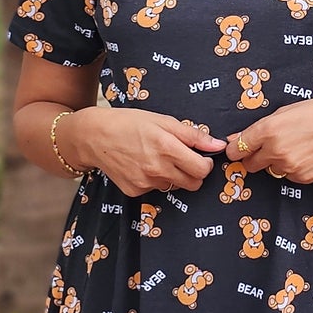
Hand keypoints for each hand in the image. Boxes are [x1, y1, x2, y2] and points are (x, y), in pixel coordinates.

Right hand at [70, 106, 225, 194]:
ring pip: (174, 186)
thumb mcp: (163, 121)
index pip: (202, 169)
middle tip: (183, 159)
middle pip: (193, 184)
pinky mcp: (134, 191)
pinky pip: (155, 189)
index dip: (206, 164)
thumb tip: (218, 145)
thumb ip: (194, 135)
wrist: (93, 136)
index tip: (201, 157)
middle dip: (194, 173)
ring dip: (173, 176)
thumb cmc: (129, 123)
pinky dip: (154, 180)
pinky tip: (142, 165)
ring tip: (157, 158)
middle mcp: (157, 168)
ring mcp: (145, 182)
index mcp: (167, 147)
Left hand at [225, 97, 312, 183]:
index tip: (238, 148)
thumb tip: (234, 139)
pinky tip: (307, 154)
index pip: (236, 149)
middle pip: (249, 164)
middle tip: (269, 147)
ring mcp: (289, 167)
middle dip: (254, 157)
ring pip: (270, 170)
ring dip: (276, 162)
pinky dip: (293, 168)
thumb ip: (258, 128)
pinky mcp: (302, 178)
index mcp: (268, 130)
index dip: (235, 149)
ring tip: (296, 146)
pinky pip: (288, 175)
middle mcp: (275, 151)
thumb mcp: (285, 112)